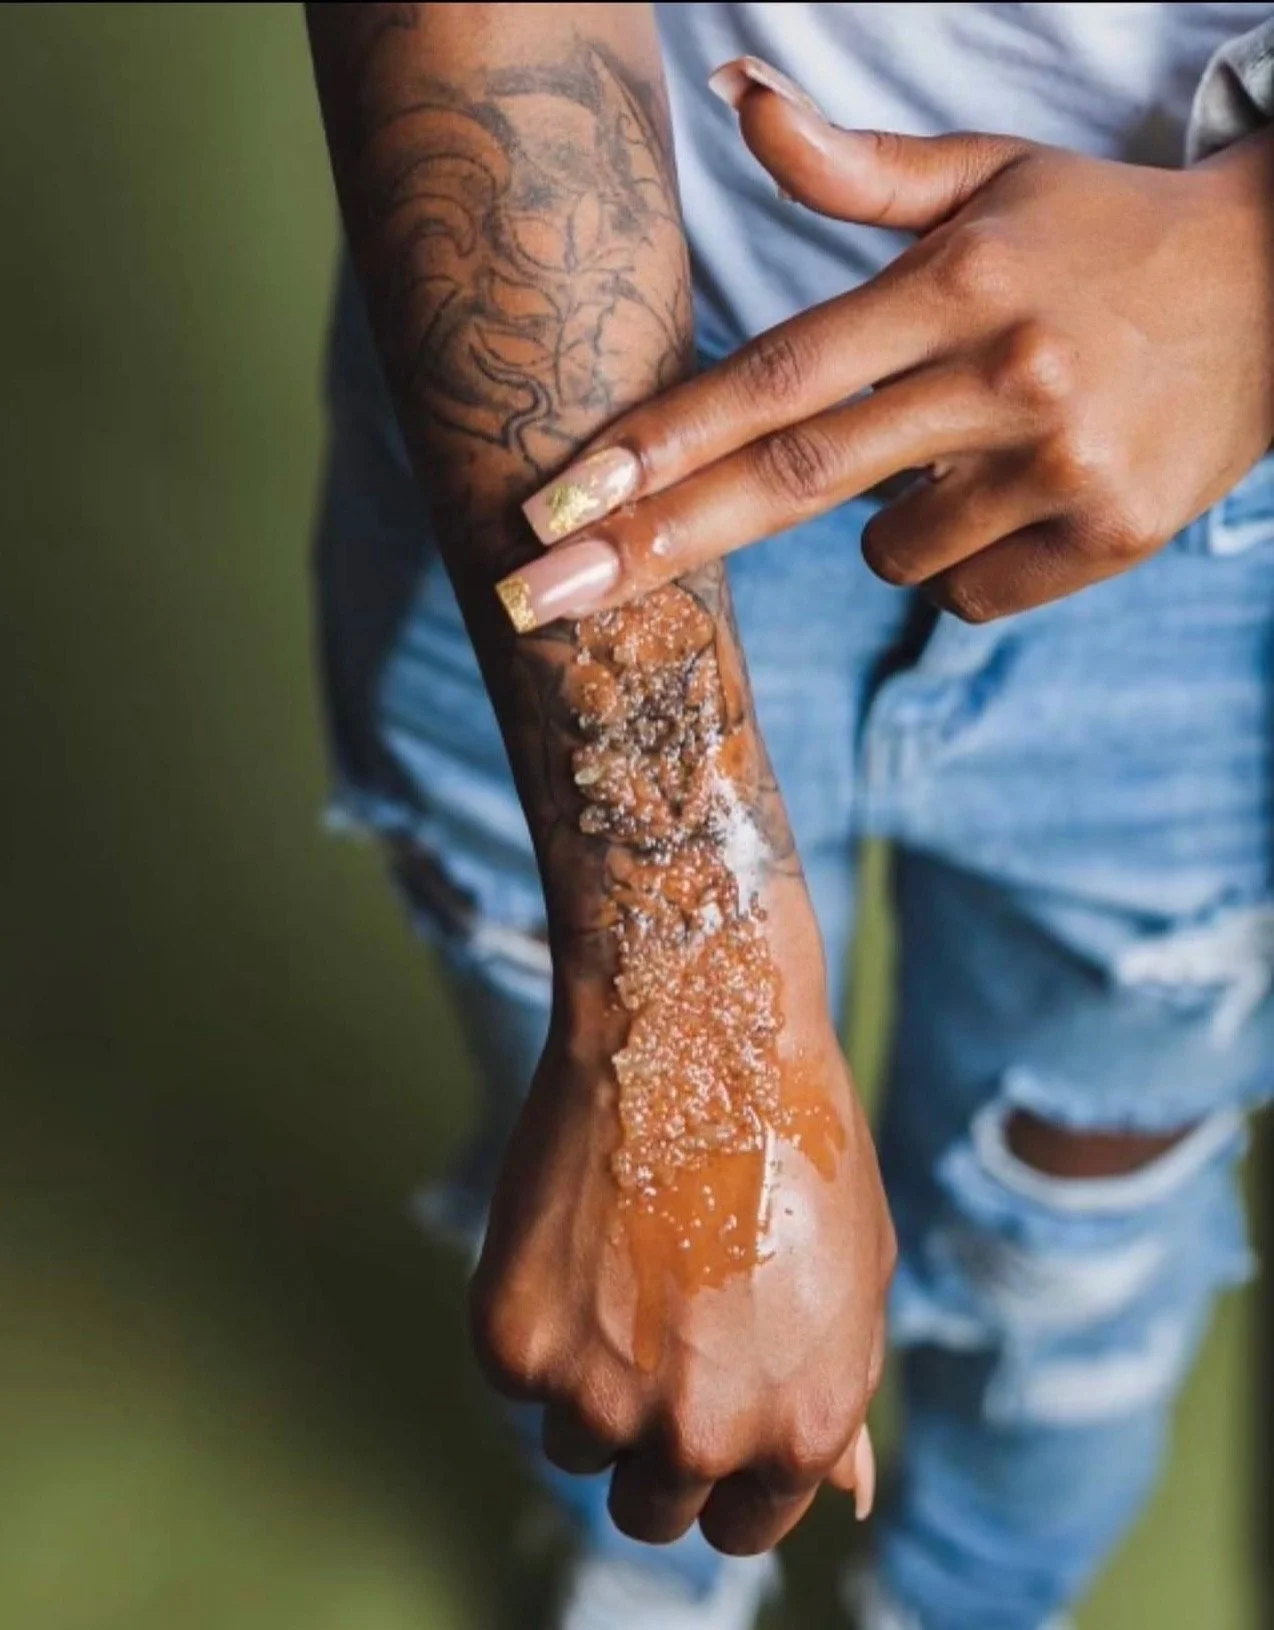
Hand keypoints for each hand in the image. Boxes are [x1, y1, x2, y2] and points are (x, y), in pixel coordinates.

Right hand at [469, 940, 892, 1555]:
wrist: (696, 1023)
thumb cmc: (793, 1132)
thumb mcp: (858, 1272)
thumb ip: (839, 1392)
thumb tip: (841, 1493)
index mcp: (800, 1430)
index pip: (744, 1525)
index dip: (728, 1467)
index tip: (707, 1409)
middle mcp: (699, 1435)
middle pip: (650, 1510)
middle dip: (652, 1443)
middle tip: (653, 1338)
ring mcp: (596, 1395)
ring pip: (573, 1443)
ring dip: (587, 1378)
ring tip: (621, 1262)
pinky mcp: (512, 1339)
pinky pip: (514, 1372)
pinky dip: (533, 1318)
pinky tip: (576, 1230)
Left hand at [499, 56, 1273, 628]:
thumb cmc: (1104, 235)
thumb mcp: (990, 178)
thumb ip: (853, 167)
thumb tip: (734, 95)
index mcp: (959, 284)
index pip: (774, 376)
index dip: (655, 443)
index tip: (556, 500)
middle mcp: (1003, 379)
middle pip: (787, 481)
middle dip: (651, 548)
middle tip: (538, 601)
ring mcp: (1059, 468)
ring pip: (883, 550)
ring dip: (878, 521)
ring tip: (958, 448)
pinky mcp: (1106, 538)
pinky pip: (965, 595)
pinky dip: (955, 563)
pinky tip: (1013, 494)